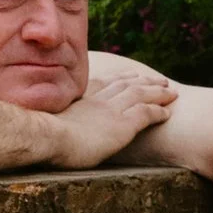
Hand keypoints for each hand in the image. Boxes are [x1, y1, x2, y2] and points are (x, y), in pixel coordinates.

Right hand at [41, 50, 178, 169]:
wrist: (48, 137)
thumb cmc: (41, 135)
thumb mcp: (47, 121)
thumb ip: (54, 118)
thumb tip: (47, 125)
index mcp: (82, 98)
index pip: (106, 82)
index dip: (122, 77)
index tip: (131, 75)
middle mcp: (99, 101)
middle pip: (127, 85)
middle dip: (145, 81)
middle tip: (160, 80)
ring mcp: (112, 111)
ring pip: (141, 95)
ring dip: (158, 93)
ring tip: (171, 93)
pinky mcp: (123, 126)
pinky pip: (146, 114)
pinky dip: (158, 111)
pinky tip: (167, 113)